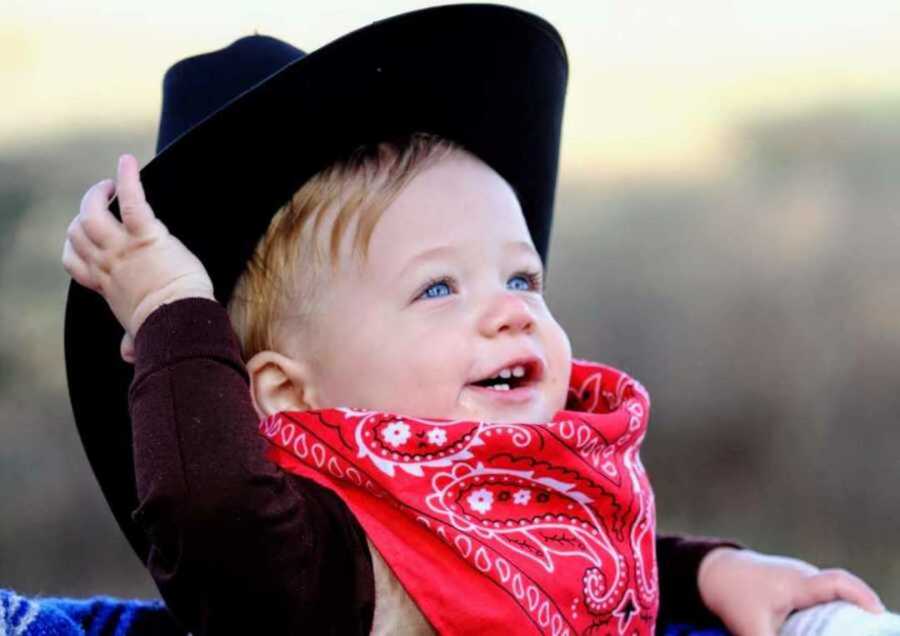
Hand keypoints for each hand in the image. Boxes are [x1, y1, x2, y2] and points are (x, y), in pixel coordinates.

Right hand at [62, 154, 214, 347]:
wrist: (180, 319)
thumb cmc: (167, 327)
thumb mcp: (141, 334)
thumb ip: (133, 341)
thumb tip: (129, 355)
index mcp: (107, 286)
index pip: (74, 261)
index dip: (73, 246)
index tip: (84, 237)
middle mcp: (108, 264)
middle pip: (77, 232)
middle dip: (84, 213)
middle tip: (103, 200)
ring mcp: (123, 249)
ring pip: (91, 214)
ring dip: (97, 194)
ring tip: (110, 184)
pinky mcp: (146, 236)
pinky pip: (132, 202)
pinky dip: (128, 179)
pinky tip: (127, 161)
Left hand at [697, 547, 884, 635]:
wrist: (717, 573)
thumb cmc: (734, 595)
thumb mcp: (750, 628)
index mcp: (797, 583)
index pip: (838, 583)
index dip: (862, 597)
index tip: (877, 615)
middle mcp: (805, 576)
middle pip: (844, 594)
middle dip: (860, 614)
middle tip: (867, 632)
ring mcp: (803, 578)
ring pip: (833, 597)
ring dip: (845, 616)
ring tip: (853, 632)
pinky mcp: (800, 585)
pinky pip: (824, 599)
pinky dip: (831, 614)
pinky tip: (831, 631)